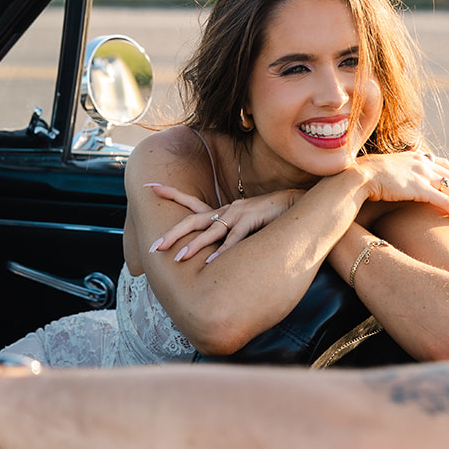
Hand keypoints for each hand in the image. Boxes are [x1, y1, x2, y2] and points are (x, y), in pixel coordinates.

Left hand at [146, 183, 301, 262]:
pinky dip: (224, 251)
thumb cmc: (272, 218)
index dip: (171, 194)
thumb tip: (216, 252)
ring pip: (212, 231)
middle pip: (193, 220)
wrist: (297, 204)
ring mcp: (239, 214)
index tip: (150, 186)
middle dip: (173, 234)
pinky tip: (213, 262)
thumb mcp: (247, 225)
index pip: (191, 203)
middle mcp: (227, 210)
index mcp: (223, 211)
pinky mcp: (253, 220)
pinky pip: (236, 239)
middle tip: (155, 247)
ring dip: (195, 246)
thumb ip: (232, 236)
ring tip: (179, 258)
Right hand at [354, 152, 448, 228]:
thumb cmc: (365, 176)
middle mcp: (424, 163)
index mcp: (417, 157)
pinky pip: (448, 203)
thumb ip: (397, 174)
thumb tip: (396, 182)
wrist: (358, 176)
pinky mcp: (421, 189)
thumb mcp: (385, 170)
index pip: (446, 166)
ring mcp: (424, 175)